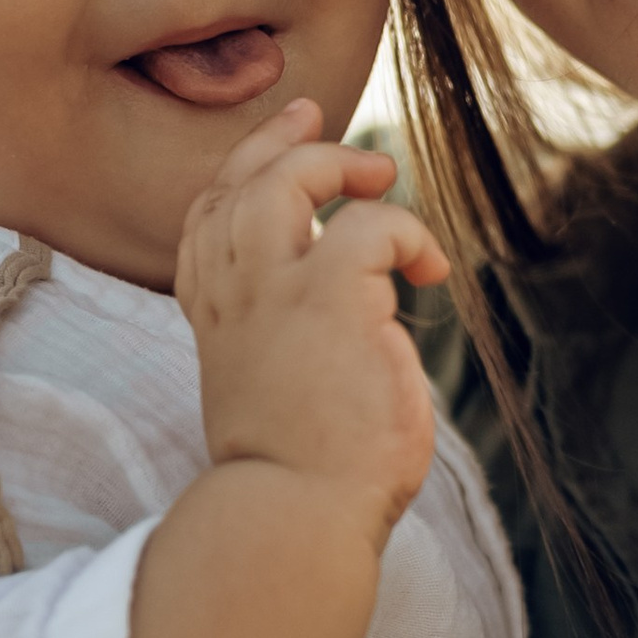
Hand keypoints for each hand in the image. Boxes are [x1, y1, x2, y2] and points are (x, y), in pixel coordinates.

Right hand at [175, 103, 448, 546]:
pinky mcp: (330, 300)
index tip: (283, 145)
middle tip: (323, 119)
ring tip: (380, 177)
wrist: (296, 518)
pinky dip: (407, 233)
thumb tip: (360, 334)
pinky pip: (370, 225)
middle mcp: (234, 299)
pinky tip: (429, 272)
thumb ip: (297, 349)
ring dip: (333, 162)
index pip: (208, 222)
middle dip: (278, 142)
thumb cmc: (301, 482)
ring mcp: (274, 295)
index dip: (242, 174)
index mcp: (218, 323)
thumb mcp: (280, 400)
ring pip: (283, 181)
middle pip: (234, 185)